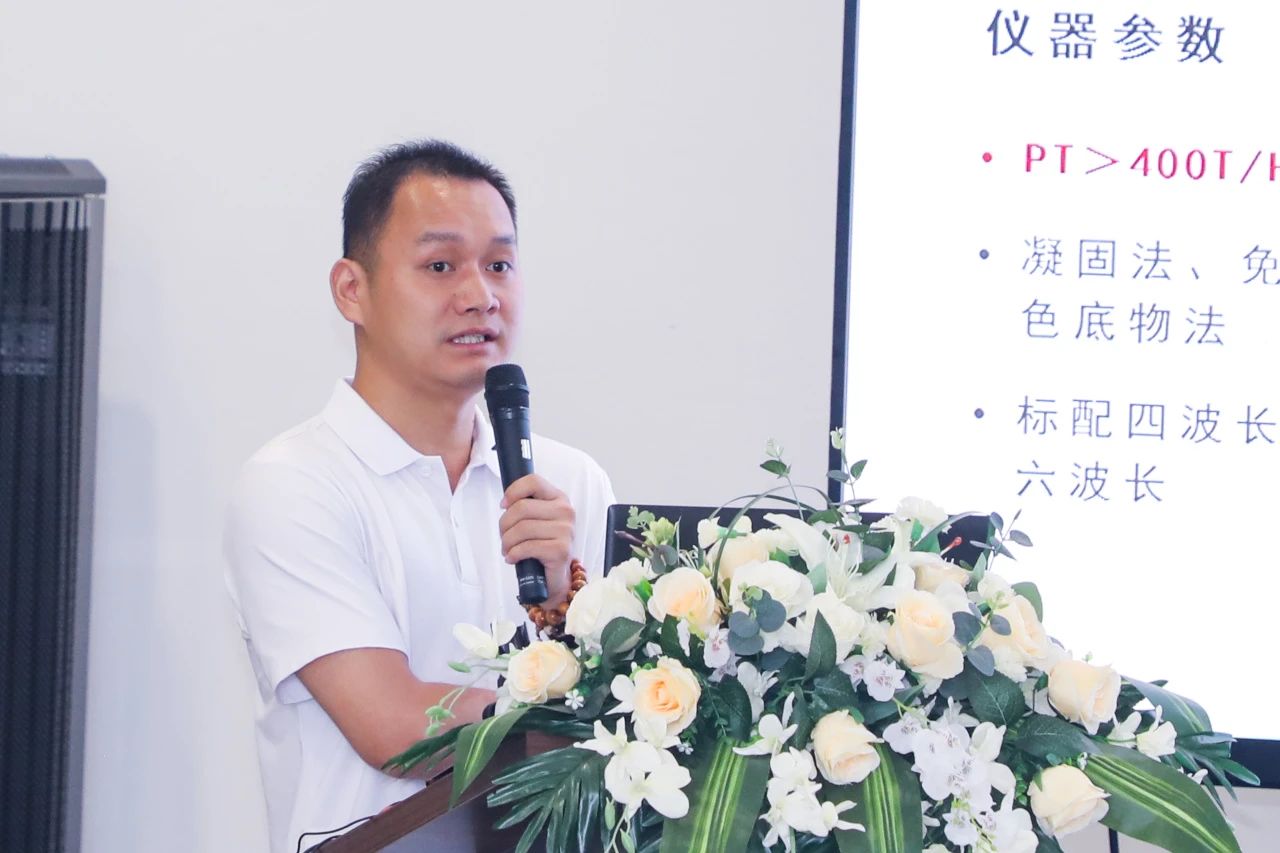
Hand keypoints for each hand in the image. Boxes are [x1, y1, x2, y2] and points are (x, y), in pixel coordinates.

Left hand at [498, 474, 575, 603]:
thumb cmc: (541, 544)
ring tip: (507, 549)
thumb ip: (525, 506)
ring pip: (522, 528)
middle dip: (504, 524)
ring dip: (507, 541)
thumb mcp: (535, 520)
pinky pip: (527, 547)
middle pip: (521, 507)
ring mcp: (566, 531)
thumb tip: (505, 503)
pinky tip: (512, 558)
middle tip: (503, 536)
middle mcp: (566, 511)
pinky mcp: (561, 550)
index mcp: (559, 498)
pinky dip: (514, 553)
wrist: (555, 575)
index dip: (513, 492)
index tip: (503, 505)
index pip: (533, 482)